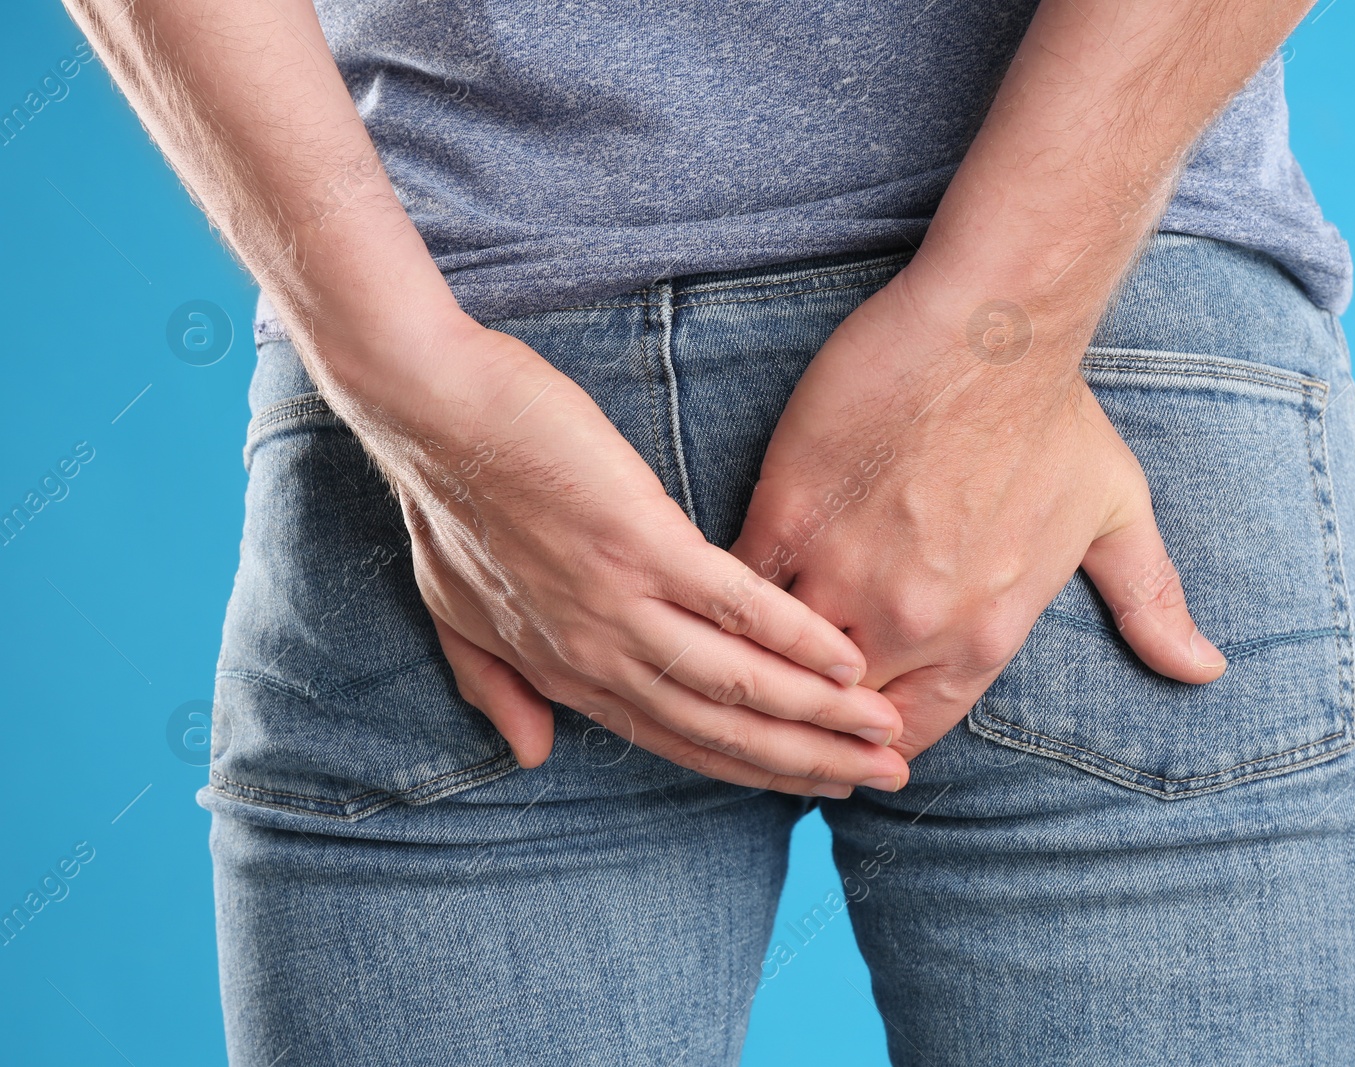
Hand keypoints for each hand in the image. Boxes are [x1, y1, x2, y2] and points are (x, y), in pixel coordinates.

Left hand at [333, 310, 910, 796]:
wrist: (427, 411)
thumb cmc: (447, 499)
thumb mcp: (453, 611)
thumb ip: (495, 685)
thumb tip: (527, 753)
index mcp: (566, 670)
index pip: (677, 739)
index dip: (753, 770)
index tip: (814, 784)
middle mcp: (598, 654)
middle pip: (720, 727)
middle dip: (807, 760)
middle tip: (880, 774)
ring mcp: (618, 603)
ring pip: (737, 680)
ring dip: (819, 713)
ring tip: (884, 724)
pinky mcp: (638, 543)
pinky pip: (734, 605)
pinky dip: (795, 637)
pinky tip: (844, 657)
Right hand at [729, 273, 1226, 761]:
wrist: (991, 327)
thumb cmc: (1053, 413)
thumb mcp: (1119, 513)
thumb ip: (1151, 603)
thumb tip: (1205, 672)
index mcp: (985, 637)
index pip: (911, 733)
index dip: (876, 736)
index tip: (852, 717)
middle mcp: (913, 624)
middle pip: (841, 708)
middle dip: (817, 707)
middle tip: (787, 689)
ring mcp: (845, 574)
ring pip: (784, 660)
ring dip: (768, 661)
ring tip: (741, 651)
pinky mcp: (790, 516)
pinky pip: (743, 590)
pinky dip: (733, 599)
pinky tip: (719, 592)